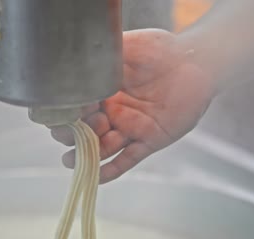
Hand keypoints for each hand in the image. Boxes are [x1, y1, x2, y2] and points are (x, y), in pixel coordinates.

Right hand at [51, 29, 213, 183]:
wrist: (196, 61)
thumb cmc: (162, 50)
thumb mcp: (128, 46)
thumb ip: (104, 55)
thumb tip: (75, 56)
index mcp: (104, 92)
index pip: (76, 108)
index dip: (64, 112)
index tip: (57, 113)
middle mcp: (113, 112)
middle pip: (84, 131)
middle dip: (71, 134)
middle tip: (68, 131)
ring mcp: (130, 128)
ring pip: (102, 147)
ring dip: (84, 156)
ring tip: (69, 160)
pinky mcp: (149, 141)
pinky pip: (127, 160)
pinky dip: (111, 171)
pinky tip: (96, 177)